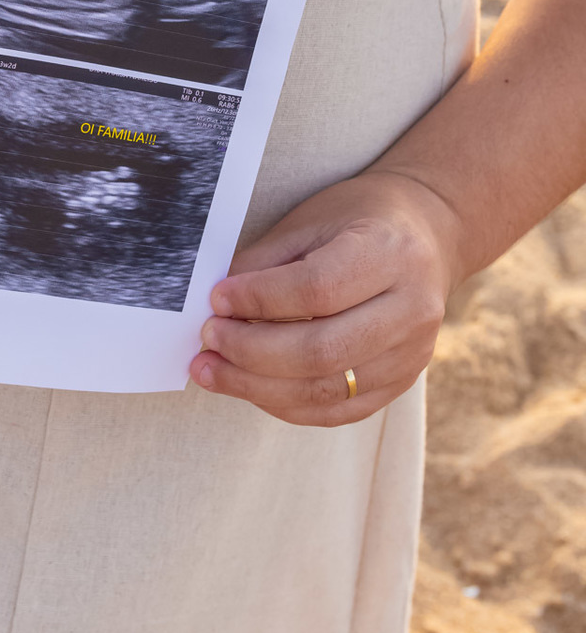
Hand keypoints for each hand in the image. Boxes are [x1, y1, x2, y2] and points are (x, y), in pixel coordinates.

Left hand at [188, 169, 463, 424]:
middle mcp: (412, 308)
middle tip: (207, 341)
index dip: (259, 300)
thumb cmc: (357, 221)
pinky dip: (285, 404)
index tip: (216, 300)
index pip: (317, 290)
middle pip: (322, 350)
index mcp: (389, 253)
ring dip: (258, 387)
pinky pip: (337, 410)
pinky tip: (249, 386)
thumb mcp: (309, 222)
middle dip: (251, 352)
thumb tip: (217, 310)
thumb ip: (264, 265)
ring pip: (327, 389)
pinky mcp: (401, 383)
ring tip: (212, 370)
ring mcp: (412, 353)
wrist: (425, 236)